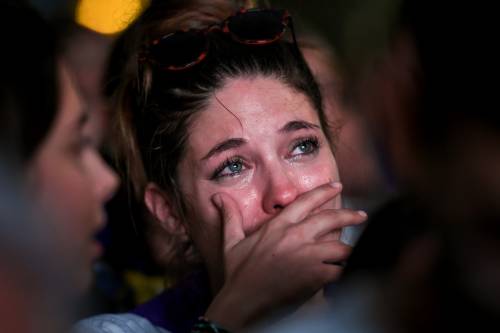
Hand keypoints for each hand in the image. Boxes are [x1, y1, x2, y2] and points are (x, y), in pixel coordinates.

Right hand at [204, 182, 366, 330]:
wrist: (243, 303)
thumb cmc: (238, 274)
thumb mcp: (231, 242)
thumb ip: (230, 216)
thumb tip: (219, 197)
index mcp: (278, 225)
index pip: (306, 201)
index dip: (324, 192)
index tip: (337, 187)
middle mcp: (295, 236)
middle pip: (331, 218)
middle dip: (349, 215)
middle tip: (361, 215)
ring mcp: (307, 255)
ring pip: (340, 246)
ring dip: (347, 249)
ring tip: (352, 251)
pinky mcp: (315, 276)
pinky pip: (339, 270)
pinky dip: (343, 272)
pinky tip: (344, 273)